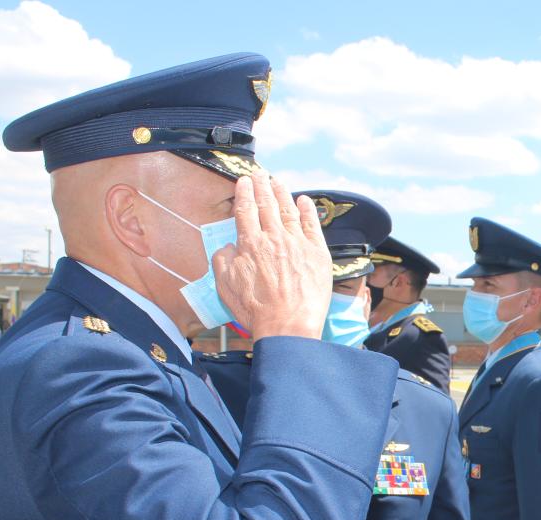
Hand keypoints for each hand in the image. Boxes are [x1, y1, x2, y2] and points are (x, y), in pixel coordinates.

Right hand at [214, 171, 333, 341]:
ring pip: (289, 210)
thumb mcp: (225, 285)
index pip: (245, 210)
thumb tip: (227, 246)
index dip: (244, 193)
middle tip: (259, 174)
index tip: (244, 181)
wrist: (289, 325)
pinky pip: (312, 226)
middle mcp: (274, 238)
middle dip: (262, 186)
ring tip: (277, 181)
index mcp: (250, 244)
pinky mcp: (317, 254)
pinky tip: (304, 200)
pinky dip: (308, 210)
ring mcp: (298, 244)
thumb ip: (222, 260)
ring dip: (282, 193)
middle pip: (267, 205)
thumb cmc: (256, 310)